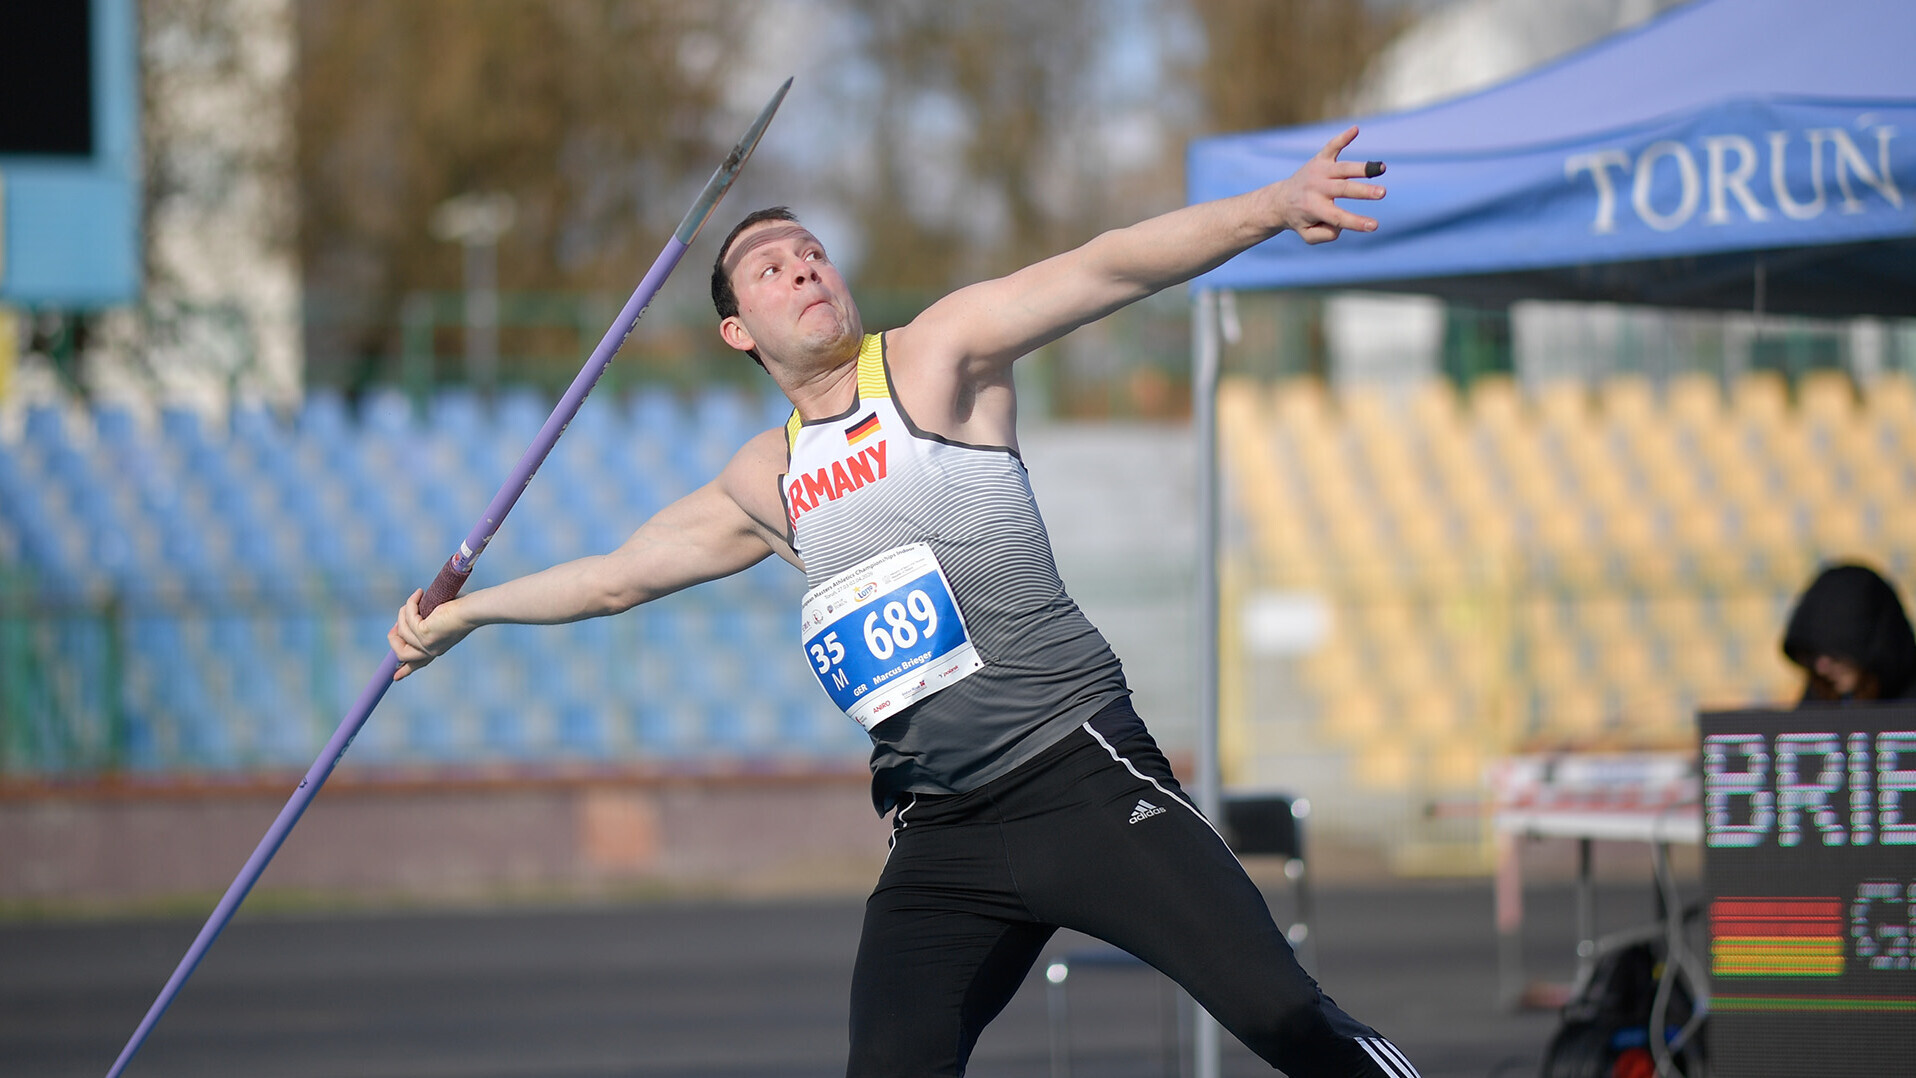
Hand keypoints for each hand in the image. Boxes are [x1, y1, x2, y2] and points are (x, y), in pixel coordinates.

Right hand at [388, 588, 473, 680]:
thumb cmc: (464, 608)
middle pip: (401, 655)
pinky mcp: (424, 634)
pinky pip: (409, 618)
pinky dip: (410, 604)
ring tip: (416, 597)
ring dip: (403, 612)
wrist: (474, 610)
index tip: (395, 677)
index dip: (405, 670)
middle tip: (395, 624)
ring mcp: (427, 644)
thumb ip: (428, 621)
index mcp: (437, 648)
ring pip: (401, 632)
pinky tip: (419, 593)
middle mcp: (432, 650)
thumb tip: (416, 613)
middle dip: (393, 639)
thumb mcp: (443, 618)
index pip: (417, 664)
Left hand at [1272, 125, 1385, 244]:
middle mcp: (1316, 188)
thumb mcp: (1308, 235)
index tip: (1375, 226)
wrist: (1280, 199)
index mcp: (1313, 208)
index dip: (1357, 222)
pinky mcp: (1320, 159)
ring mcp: (1319, 171)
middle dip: (1363, 191)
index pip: (1338, 217)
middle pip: (1343, 189)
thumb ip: (1325, 234)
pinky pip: (1332, 146)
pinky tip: (1356, 129)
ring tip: (1382, 168)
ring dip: (1363, 168)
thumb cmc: (1301, 219)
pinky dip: (1343, 137)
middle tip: (1382, 193)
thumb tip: (1340, 225)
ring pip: (1343, 169)